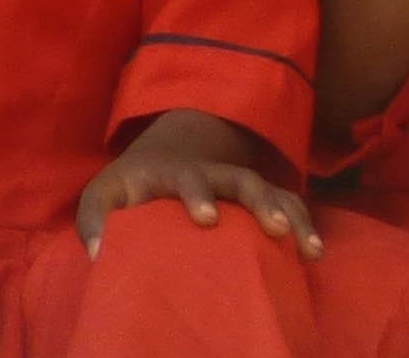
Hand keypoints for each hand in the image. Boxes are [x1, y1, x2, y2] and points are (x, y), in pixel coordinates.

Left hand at [77, 109, 318, 258]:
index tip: (207, 219)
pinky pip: (286, 204)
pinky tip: (314, 252)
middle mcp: (213, 174)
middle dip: (261, 203)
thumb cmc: (127, 186)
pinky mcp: (254, 196)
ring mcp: (237, 183)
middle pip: (243, 180)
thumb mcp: (102, 195)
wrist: (162, 155)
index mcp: (175, 172)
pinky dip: (303, 223)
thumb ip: (94, 220)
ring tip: (311, 249)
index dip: (198, 195)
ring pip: (272, 191)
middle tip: (276, 229)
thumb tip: (100, 253)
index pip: (189, 178)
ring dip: (293, 216)